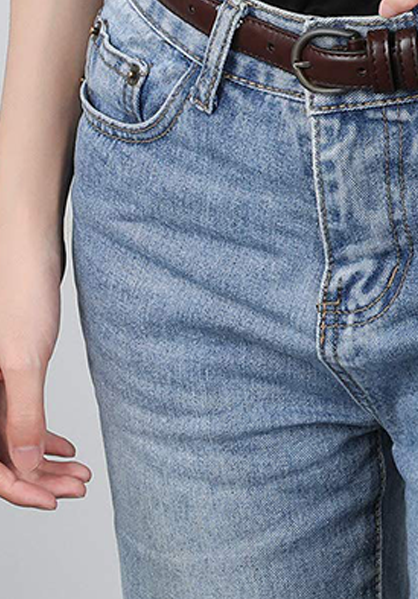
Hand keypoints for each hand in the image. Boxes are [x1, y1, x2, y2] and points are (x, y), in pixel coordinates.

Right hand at [0, 223, 91, 509]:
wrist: (28, 247)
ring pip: (13, 439)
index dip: (20, 489)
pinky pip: (19, 416)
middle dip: (38, 479)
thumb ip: (22, 417)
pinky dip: (42, 435)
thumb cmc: (20, 292)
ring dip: (44, 460)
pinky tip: (67, 445)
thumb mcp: (23, 362)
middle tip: (77, 487)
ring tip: (79, 471)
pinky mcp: (7, 371)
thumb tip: (28, 467)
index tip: (54, 500)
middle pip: (1, 456)